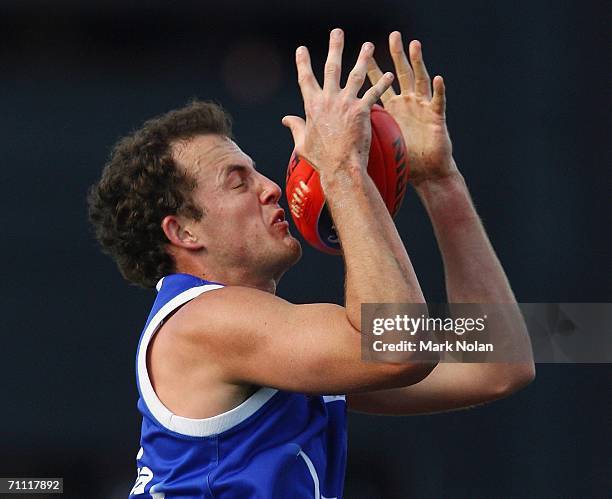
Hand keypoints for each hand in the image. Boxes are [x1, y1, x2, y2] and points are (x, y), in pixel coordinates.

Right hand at [283, 28, 393, 175]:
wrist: (340, 168)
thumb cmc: (321, 160)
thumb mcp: (302, 144)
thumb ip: (295, 128)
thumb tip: (285, 120)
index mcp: (312, 107)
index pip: (305, 79)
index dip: (303, 62)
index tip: (301, 49)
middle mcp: (328, 100)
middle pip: (332, 67)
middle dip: (334, 47)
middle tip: (337, 32)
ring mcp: (345, 104)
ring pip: (355, 74)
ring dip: (363, 58)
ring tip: (368, 46)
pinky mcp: (361, 111)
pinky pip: (373, 93)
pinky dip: (381, 83)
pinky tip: (389, 75)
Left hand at [367, 32, 457, 185]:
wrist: (426, 173)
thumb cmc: (402, 161)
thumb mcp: (377, 143)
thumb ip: (359, 134)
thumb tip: (335, 134)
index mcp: (391, 108)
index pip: (378, 84)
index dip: (371, 68)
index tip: (363, 53)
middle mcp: (407, 103)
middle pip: (401, 73)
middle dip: (397, 55)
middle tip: (393, 35)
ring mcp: (422, 108)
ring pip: (420, 81)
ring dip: (418, 63)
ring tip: (414, 46)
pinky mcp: (436, 117)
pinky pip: (437, 102)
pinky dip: (438, 91)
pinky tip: (437, 78)